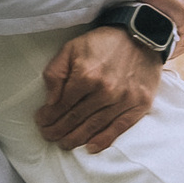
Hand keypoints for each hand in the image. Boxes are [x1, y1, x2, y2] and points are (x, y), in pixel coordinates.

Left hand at [35, 27, 161, 153]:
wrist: (142, 34)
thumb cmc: (103, 42)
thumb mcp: (71, 48)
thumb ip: (56, 73)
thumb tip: (50, 101)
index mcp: (86, 76)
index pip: (61, 105)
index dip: (48, 116)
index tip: (41, 122)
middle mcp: (105, 91)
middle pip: (76, 119)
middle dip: (58, 130)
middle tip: (48, 136)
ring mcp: (124, 100)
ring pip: (94, 126)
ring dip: (76, 138)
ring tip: (64, 144)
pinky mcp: (139, 104)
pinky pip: (119, 128)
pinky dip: (104, 140)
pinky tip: (91, 147)